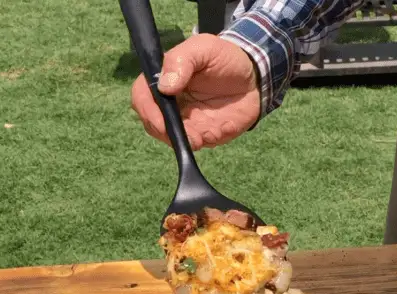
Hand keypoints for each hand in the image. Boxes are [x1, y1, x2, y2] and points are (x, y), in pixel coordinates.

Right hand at [131, 34, 260, 149]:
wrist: (255, 75)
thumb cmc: (224, 57)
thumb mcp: (203, 48)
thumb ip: (181, 61)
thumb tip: (164, 87)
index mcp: (163, 80)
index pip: (142, 98)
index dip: (147, 111)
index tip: (161, 122)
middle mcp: (170, 103)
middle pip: (154, 124)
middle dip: (168, 133)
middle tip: (191, 134)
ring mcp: (187, 120)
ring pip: (175, 139)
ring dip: (190, 140)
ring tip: (210, 132)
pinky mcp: (204, 133)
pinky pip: (201, 143)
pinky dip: (210, 139)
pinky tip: (224, 127)